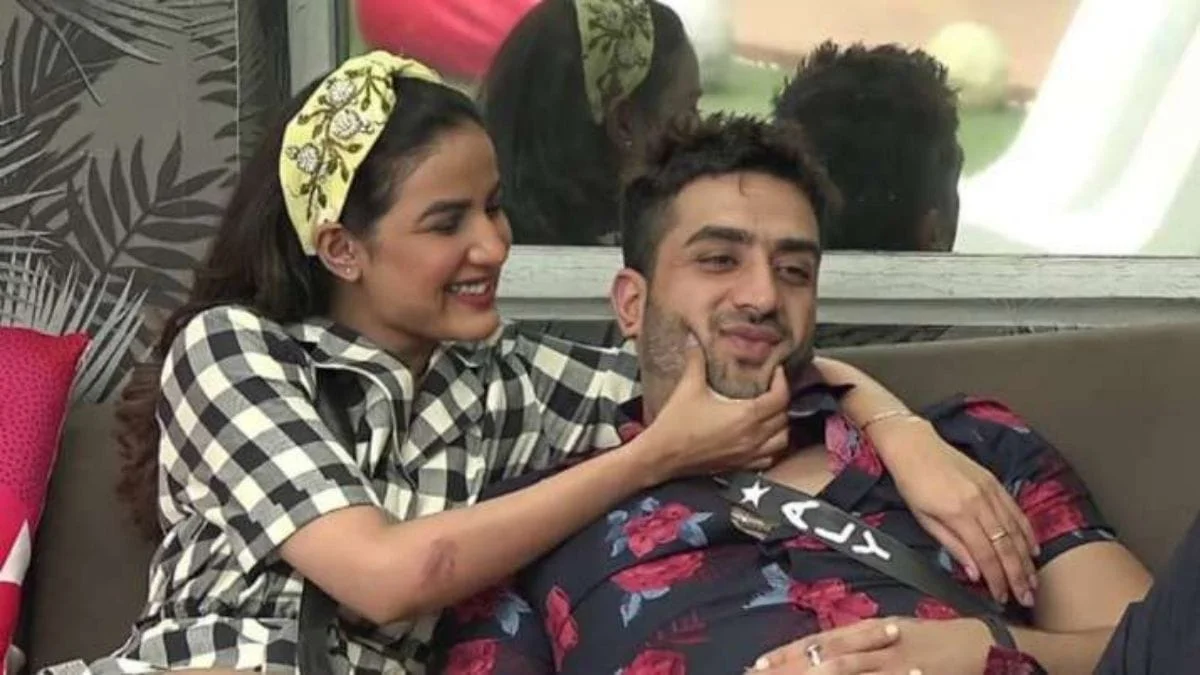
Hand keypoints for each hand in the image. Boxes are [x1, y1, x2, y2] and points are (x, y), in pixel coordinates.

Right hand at [638, 335, 788, 481]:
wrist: (661, 456)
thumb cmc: (675, 424)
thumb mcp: (688, 387)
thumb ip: (696, 360)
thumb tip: (694, 338)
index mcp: (745, 416)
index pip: (780, 398)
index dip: (782, 382)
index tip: (776, 371)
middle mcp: (752, 437)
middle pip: (784, 418)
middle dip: (781, 401)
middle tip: (771, 389)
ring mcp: (748, 454)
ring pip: (782, 440)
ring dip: (781, 426)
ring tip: (771, 414)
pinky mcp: (740, 466)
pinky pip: (769, 458)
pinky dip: (772, 448)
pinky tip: (763, 438)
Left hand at [751, 617, 991, 673]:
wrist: (986, 645)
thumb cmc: (938, 640)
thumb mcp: (896, 634)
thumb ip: (862, 643)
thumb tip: (826, 652)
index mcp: (872, 629)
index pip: (821, 641)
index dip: (789, 652)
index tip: (759, 664)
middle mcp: (879, 643)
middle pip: (826, 657)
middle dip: (791, 668)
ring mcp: (897, 663)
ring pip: (847, 671)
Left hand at [868, 416, 1039, 607]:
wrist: (914, 445)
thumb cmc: (912, 483)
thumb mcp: (924, 518)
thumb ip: (952, 545)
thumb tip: (974, 573)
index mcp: (959, 513)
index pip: (985, 555)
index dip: (997, 579)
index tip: (1003, 598)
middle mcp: (980, 502)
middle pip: (1006, 546)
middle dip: (1018, 575)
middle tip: (1027, 597)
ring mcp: (991, 491)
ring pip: (1016, 530)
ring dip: (1026, 559)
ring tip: (1033, 580)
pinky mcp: (995, 482)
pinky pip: (1017, 511)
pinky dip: (1027, 532)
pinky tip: (1033, 549)